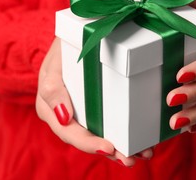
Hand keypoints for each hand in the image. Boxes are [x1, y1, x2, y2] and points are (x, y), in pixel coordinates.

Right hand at [36, 38, 152, 166]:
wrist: (76, 37)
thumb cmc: (63, 49)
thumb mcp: (53, 63)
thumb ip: (52, 88)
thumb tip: (63, 118)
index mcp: (51, 110)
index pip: (69, 133)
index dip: (88, 143)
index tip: (109, 148)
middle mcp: (67, 117)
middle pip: (88, 140)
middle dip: (111, 152)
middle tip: (132, 158)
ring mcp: (83, 113)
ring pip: (102, 136)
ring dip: (122, 148)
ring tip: (144, 153)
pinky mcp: (97, 108)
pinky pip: (111, 124)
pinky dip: (127, 135)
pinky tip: (144, 142)